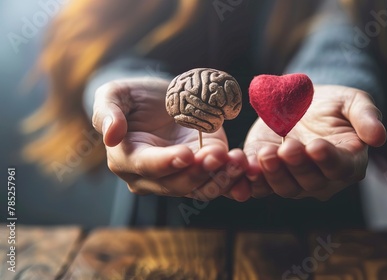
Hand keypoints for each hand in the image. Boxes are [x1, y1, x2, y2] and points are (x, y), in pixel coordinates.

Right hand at [92, 78, 249, 200]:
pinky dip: (232, 180)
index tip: (186, 154)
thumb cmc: (134, 97)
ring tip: (236, 161)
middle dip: (199, 172)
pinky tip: (243, 167)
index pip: (146, 166)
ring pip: (200, 188)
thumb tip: (109, 136)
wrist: (162, 99)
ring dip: (220, 178)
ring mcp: (179, 177)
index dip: (166, 162)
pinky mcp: (202, 173)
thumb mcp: (115, 94)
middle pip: (176, 183)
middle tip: (219, 155)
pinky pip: (217, 184)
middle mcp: (152, 177)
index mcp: (127, 160)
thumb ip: (108, 112)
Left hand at [243, 85, 386, 200]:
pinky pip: (259, 186)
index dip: (328, 159)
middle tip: (287, 148)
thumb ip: (366, 117)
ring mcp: (295, 181)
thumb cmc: (334, 104)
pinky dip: (249, 183)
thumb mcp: (354, 102)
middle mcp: (322, 179)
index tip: (316, 146)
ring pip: (285, 187)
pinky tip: (241, 171)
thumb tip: (379, 136)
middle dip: (297, 165)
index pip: (339, 167)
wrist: (305, 104)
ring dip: (273, 174)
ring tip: (265, 154)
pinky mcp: (269, 176)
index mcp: (348, 163)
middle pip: (310, 181)